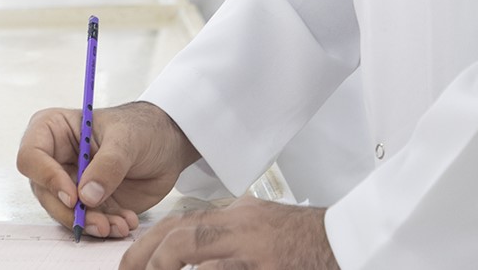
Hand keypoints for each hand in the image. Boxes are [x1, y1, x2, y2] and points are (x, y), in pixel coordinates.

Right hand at [15, 101, 197, 239]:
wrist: (167, 145)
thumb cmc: (141, 128)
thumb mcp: (127, 139)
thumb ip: (108, 165)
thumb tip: (86, 196)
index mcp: (54, 130)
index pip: (31, 156)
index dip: (47, 178)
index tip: (73, 196)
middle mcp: (56, 159)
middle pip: (44, 192)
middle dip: (70, 212)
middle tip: (98, 222)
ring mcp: (71, 182)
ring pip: (65, 212)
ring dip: (90, 224)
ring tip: (118, 225)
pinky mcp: (88, 203)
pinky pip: (88, 221)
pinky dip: (106, 227)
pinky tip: (125, 222)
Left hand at [120, 197, 335, 269]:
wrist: (347, 238)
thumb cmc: (304, 237)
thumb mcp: (259, 221)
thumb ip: (227, 228)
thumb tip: (193, 244)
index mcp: (234, 214)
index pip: (178, 224)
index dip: (147, 245)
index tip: (130, 266)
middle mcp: (239, 226)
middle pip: (178, 236)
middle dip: (147, 258)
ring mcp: (251, 248)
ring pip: (194, 255)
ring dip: (165, 268)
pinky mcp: (265, 266)